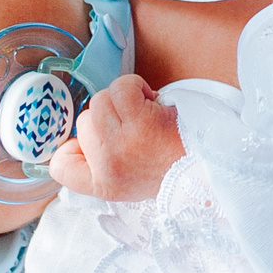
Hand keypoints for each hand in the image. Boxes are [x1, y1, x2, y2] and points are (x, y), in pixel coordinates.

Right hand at [46, 75, 184, 200]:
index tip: (95, 143)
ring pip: (99, 101)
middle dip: (108, 117)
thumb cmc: (172, 164)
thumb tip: (77, 141)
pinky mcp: (140, 123)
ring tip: (144, 112)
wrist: (212, 165)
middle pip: (83, 122)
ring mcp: (122, 145)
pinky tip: (152, 99)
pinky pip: (120, 88)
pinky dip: (135, 86)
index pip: (59, 166)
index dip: (73, 147)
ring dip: (121, 98)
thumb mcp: (130, 181)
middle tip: (135, 126)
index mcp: (104, 187)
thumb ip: (102, 166)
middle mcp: (108, 168)